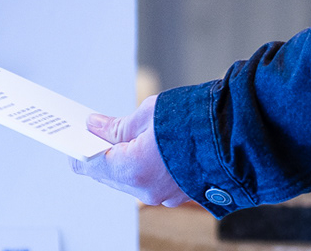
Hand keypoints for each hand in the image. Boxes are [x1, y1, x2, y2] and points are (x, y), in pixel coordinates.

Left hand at [69, 95, 188, 207]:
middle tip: (98, 130)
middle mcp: (145, 190)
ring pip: (128, 181)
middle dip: (101, 154)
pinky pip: (149, 183)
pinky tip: (147, 148)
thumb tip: (95, 127)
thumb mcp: (147, 114)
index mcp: (132, 169)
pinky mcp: (177, 194)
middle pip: (107, 175)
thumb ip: (117, 126)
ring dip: (122, 161)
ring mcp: (163, 196)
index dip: (79, 149)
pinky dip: (143, 167)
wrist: (235, 135)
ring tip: (125, 136)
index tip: (75, 136)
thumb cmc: (195, 123)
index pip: (90, 164)